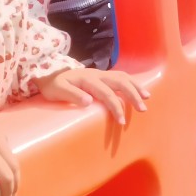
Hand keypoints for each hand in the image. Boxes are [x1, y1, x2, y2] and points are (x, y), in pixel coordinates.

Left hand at [35, 67, 149, 124]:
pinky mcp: (102, 76)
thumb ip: (72, 95)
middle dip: (133, 95)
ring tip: (147, 98)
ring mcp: (100, 74)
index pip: (107, 93)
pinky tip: (138, 90)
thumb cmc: (53, 85)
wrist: (49, 73)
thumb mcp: (57, 91)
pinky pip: (120, 77)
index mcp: (88, 79)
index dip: (116, 107)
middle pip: (120, 82)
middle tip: (142, 109)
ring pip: (122, 77)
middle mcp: (97, 74)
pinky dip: (131, 82)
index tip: (121, 122)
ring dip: (135, 86)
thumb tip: (89, 101)